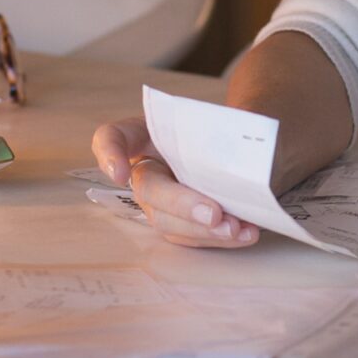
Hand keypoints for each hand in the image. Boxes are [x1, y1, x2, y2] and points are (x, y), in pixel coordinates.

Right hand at [88, 118, 260, 247]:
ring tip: (235, 229)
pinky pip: (191, 236)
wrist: (226, 149)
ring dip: (202, 230)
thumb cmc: (211, 130)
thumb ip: (220, 123)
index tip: (121, 175)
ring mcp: (158, 202)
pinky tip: (245, 235)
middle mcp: (145, 171)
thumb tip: (248, 134)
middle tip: (214, 214)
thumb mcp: (211, 118)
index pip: (111, 138)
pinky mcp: (177, 224)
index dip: (110, 155)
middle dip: (181, 205)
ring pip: (169, 221)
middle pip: (149, 190)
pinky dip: (219, 238)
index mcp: (143, 135)